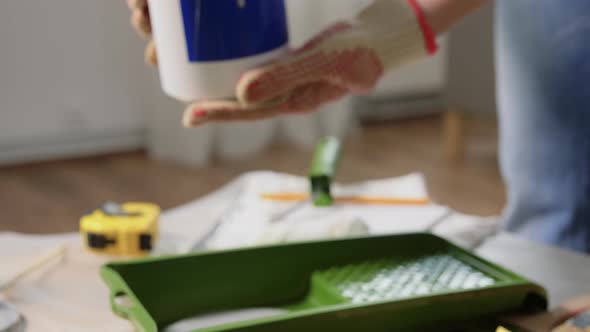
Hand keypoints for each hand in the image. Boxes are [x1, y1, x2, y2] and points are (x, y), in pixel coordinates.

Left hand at [126, 0, 436, 126]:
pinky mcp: (296, 64)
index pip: (252, 112)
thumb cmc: (362, 51)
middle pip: (245, 103)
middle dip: (214, 103)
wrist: (385, 37)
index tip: (189, 116)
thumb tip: (241, 93)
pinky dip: (244, 64)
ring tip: (196, 79)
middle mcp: (292, 95)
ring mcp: (294, 80)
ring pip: (253, 86)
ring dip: (225, 84)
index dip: (220, 114)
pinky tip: (228, 57)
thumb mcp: (325, 61)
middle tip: (181, 100)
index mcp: (299, 101)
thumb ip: (286, 76)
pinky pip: (264, 68)